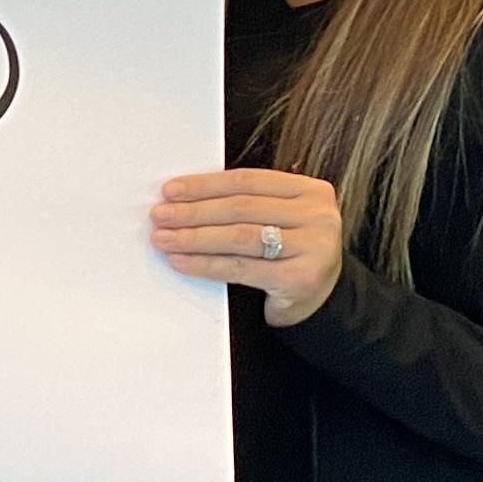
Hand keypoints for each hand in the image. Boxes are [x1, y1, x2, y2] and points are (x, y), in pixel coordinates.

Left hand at [150, 169, 346, 326]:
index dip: (205, 184)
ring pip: (239, 237)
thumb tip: (184, 199)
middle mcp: (317, 216)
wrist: (322, 300)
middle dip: (194, 211)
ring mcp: (312, 248)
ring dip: (194, 237)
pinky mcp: (299, 279)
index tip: (171, 190)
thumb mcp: (281, 218)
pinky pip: (240, 268)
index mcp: (310, 191)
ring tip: (164, 238)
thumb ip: (248, 203)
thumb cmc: (292, 253)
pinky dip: (206, 264)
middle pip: (241, 208)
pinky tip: (182, 261)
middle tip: (160, 215)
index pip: (248, 181)